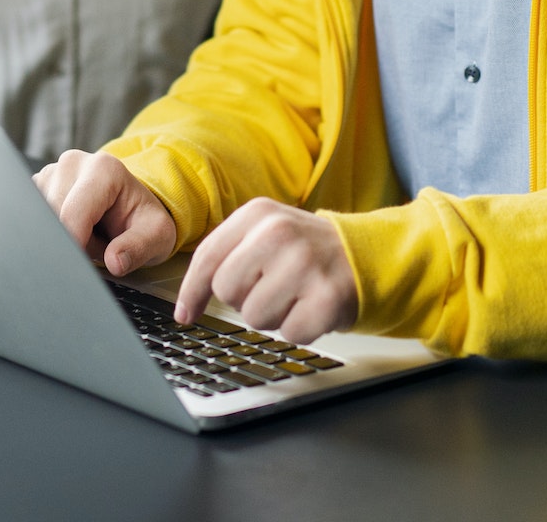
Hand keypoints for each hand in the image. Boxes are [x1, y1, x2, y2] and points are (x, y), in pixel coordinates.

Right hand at [33, 150, 177, 275]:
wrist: (131, 207)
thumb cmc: (142, 219)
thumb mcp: (157, 235)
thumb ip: (138, 248)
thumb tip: (115, 262)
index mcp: (104, 168)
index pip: (73, 212)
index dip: (73, 244)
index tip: (77, 268)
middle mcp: (73, 163)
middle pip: (55, 218)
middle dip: (74, 243)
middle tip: (100, 245)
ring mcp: (52, 172)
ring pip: (41, 221)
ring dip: (63, 238)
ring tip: (88, 235)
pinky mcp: (37, 186)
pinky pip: (34, 220)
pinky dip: (52, 232)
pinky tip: (71, 229)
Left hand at [174, 198, 357, 344]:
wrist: (362, 254)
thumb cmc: (304, 249)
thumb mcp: (264, 231)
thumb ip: (226, 254)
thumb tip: (186, 305)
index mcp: (258, 214)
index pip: (208, 257)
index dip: (191, 291)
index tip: (185, 314)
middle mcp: (280, 234)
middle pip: (227, 290)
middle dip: (243, 298)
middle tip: (271, 286)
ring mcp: (304, 264)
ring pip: (254, 317)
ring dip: (272, 315)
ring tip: (293, 294)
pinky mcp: (326, 297)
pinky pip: (289, 333)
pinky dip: (299, 328)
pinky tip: (311, 306)